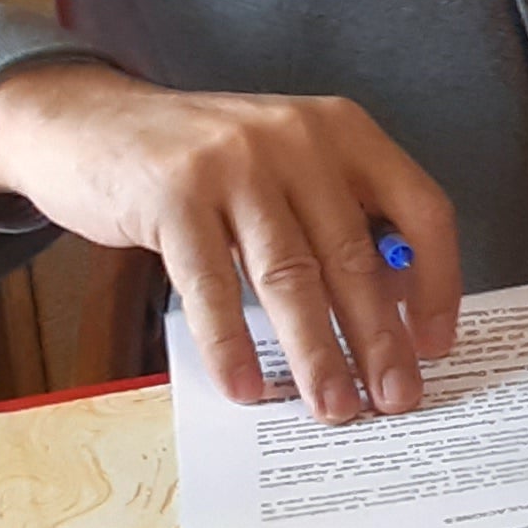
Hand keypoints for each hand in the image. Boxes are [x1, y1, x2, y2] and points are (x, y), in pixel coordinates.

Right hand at [0, 62, 459, 418]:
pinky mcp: (172, 196)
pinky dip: (231, 343)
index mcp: (344, 130)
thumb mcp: (287, 166)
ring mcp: (235, 164)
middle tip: (395, 398)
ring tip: (332, 405)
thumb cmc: (204, 160)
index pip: (421, 208)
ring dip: (316, 352)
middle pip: (357, 255)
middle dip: (380, 338)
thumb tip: (394, 307)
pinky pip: (212, 285)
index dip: (438, 280)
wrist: (88, 121)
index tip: (437, 343)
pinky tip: (247, 386)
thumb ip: (338, 217)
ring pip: (291, 276)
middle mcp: (299, 140)